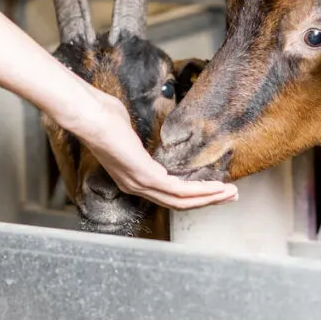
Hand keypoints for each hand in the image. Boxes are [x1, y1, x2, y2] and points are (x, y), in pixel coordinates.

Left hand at [69, 91, 238, 209]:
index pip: (167, 194)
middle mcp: (135, 187)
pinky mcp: (144, 176)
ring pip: (181, 201)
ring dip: (209, 198)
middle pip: (178, 203)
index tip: (212, 190)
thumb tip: (137, 136)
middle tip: (230, 197)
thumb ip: (137, 143)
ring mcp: (139, 184)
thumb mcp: (126, 133)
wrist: (90, 116)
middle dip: (207, 200)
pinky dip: (200, 190)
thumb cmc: (103, 117)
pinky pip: (177, 190)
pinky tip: (215, 187)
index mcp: (131, 177)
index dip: (192, 195)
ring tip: (230, 194)